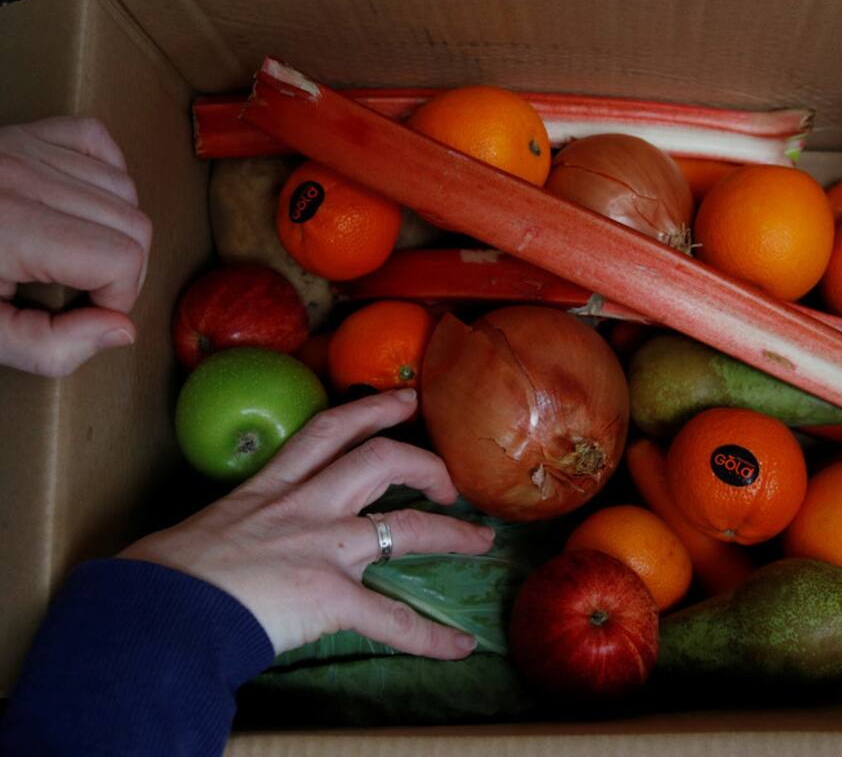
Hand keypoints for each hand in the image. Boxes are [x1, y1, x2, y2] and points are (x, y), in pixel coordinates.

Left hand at [0, 117, 150, 375]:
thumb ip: (51, 347)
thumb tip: (119, 329)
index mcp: (8, 227)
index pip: (120, 257)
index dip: (116, 298)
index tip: (83, 312)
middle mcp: (20, 176)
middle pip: (134, 224)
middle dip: (123, 270)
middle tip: (82, 292)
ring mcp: (21, 146)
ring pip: (124, 189)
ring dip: (117, 229)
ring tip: (77, 254)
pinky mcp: (21, 132)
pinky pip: (97, 142)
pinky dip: (106, 176)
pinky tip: (82, 208)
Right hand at [121, 389, 493, 657]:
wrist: (157, 613)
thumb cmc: (164, 574)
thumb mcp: (206, 528)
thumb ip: (239, 523)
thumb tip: (237, 540)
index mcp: (271, 487)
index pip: (329, 431)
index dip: (374, 409)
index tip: (406, 398)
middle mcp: (306, 507)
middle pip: (381, 460)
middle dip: (426, 464)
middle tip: (452, 478)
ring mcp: (324, 549)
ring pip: (407, 526)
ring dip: (452, 535)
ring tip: (481, 541)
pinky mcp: (330, 597)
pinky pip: (393, 619)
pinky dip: (431, 636)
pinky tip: (459, 647)